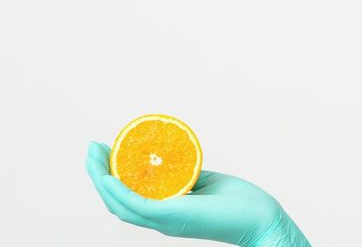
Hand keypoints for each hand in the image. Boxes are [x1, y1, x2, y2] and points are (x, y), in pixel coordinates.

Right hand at [85, 141, 311, 246]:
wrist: (262, 219)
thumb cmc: (241, 204)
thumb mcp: (207, 183)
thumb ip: (188, 176)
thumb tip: (176, 159)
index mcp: (167, 213)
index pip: (129, 198)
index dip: (111, 177)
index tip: (105, 151)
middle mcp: (161, 220)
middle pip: (115, 201)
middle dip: (97, 174)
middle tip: (91, 148)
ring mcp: (165, 220)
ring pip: (118, 204)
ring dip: (100, 178)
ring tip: (93, 154)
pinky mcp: (172, 216)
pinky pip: (136, 204)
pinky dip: (118, 191)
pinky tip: (107, 174)